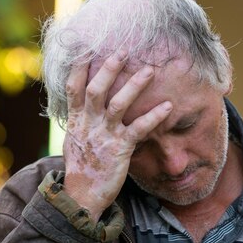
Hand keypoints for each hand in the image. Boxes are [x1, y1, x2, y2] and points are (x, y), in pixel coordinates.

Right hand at [62, 53, 172, 220]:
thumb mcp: (74, 141)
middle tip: (124, 50)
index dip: (79, 66)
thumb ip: (80, 122)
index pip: (73, 87)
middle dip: (109, 68)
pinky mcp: (120, 149)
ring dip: (135, 85)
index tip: (86, 47)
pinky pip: (140, 128)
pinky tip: (168, 106)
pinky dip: (155, 116)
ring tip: (150, 71)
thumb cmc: (82, 169)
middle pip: (96, 88)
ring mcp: (104, 135)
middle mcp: (88, 124)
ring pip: (119, 104)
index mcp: (76, 120)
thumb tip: (82, 107)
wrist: (83, 195)